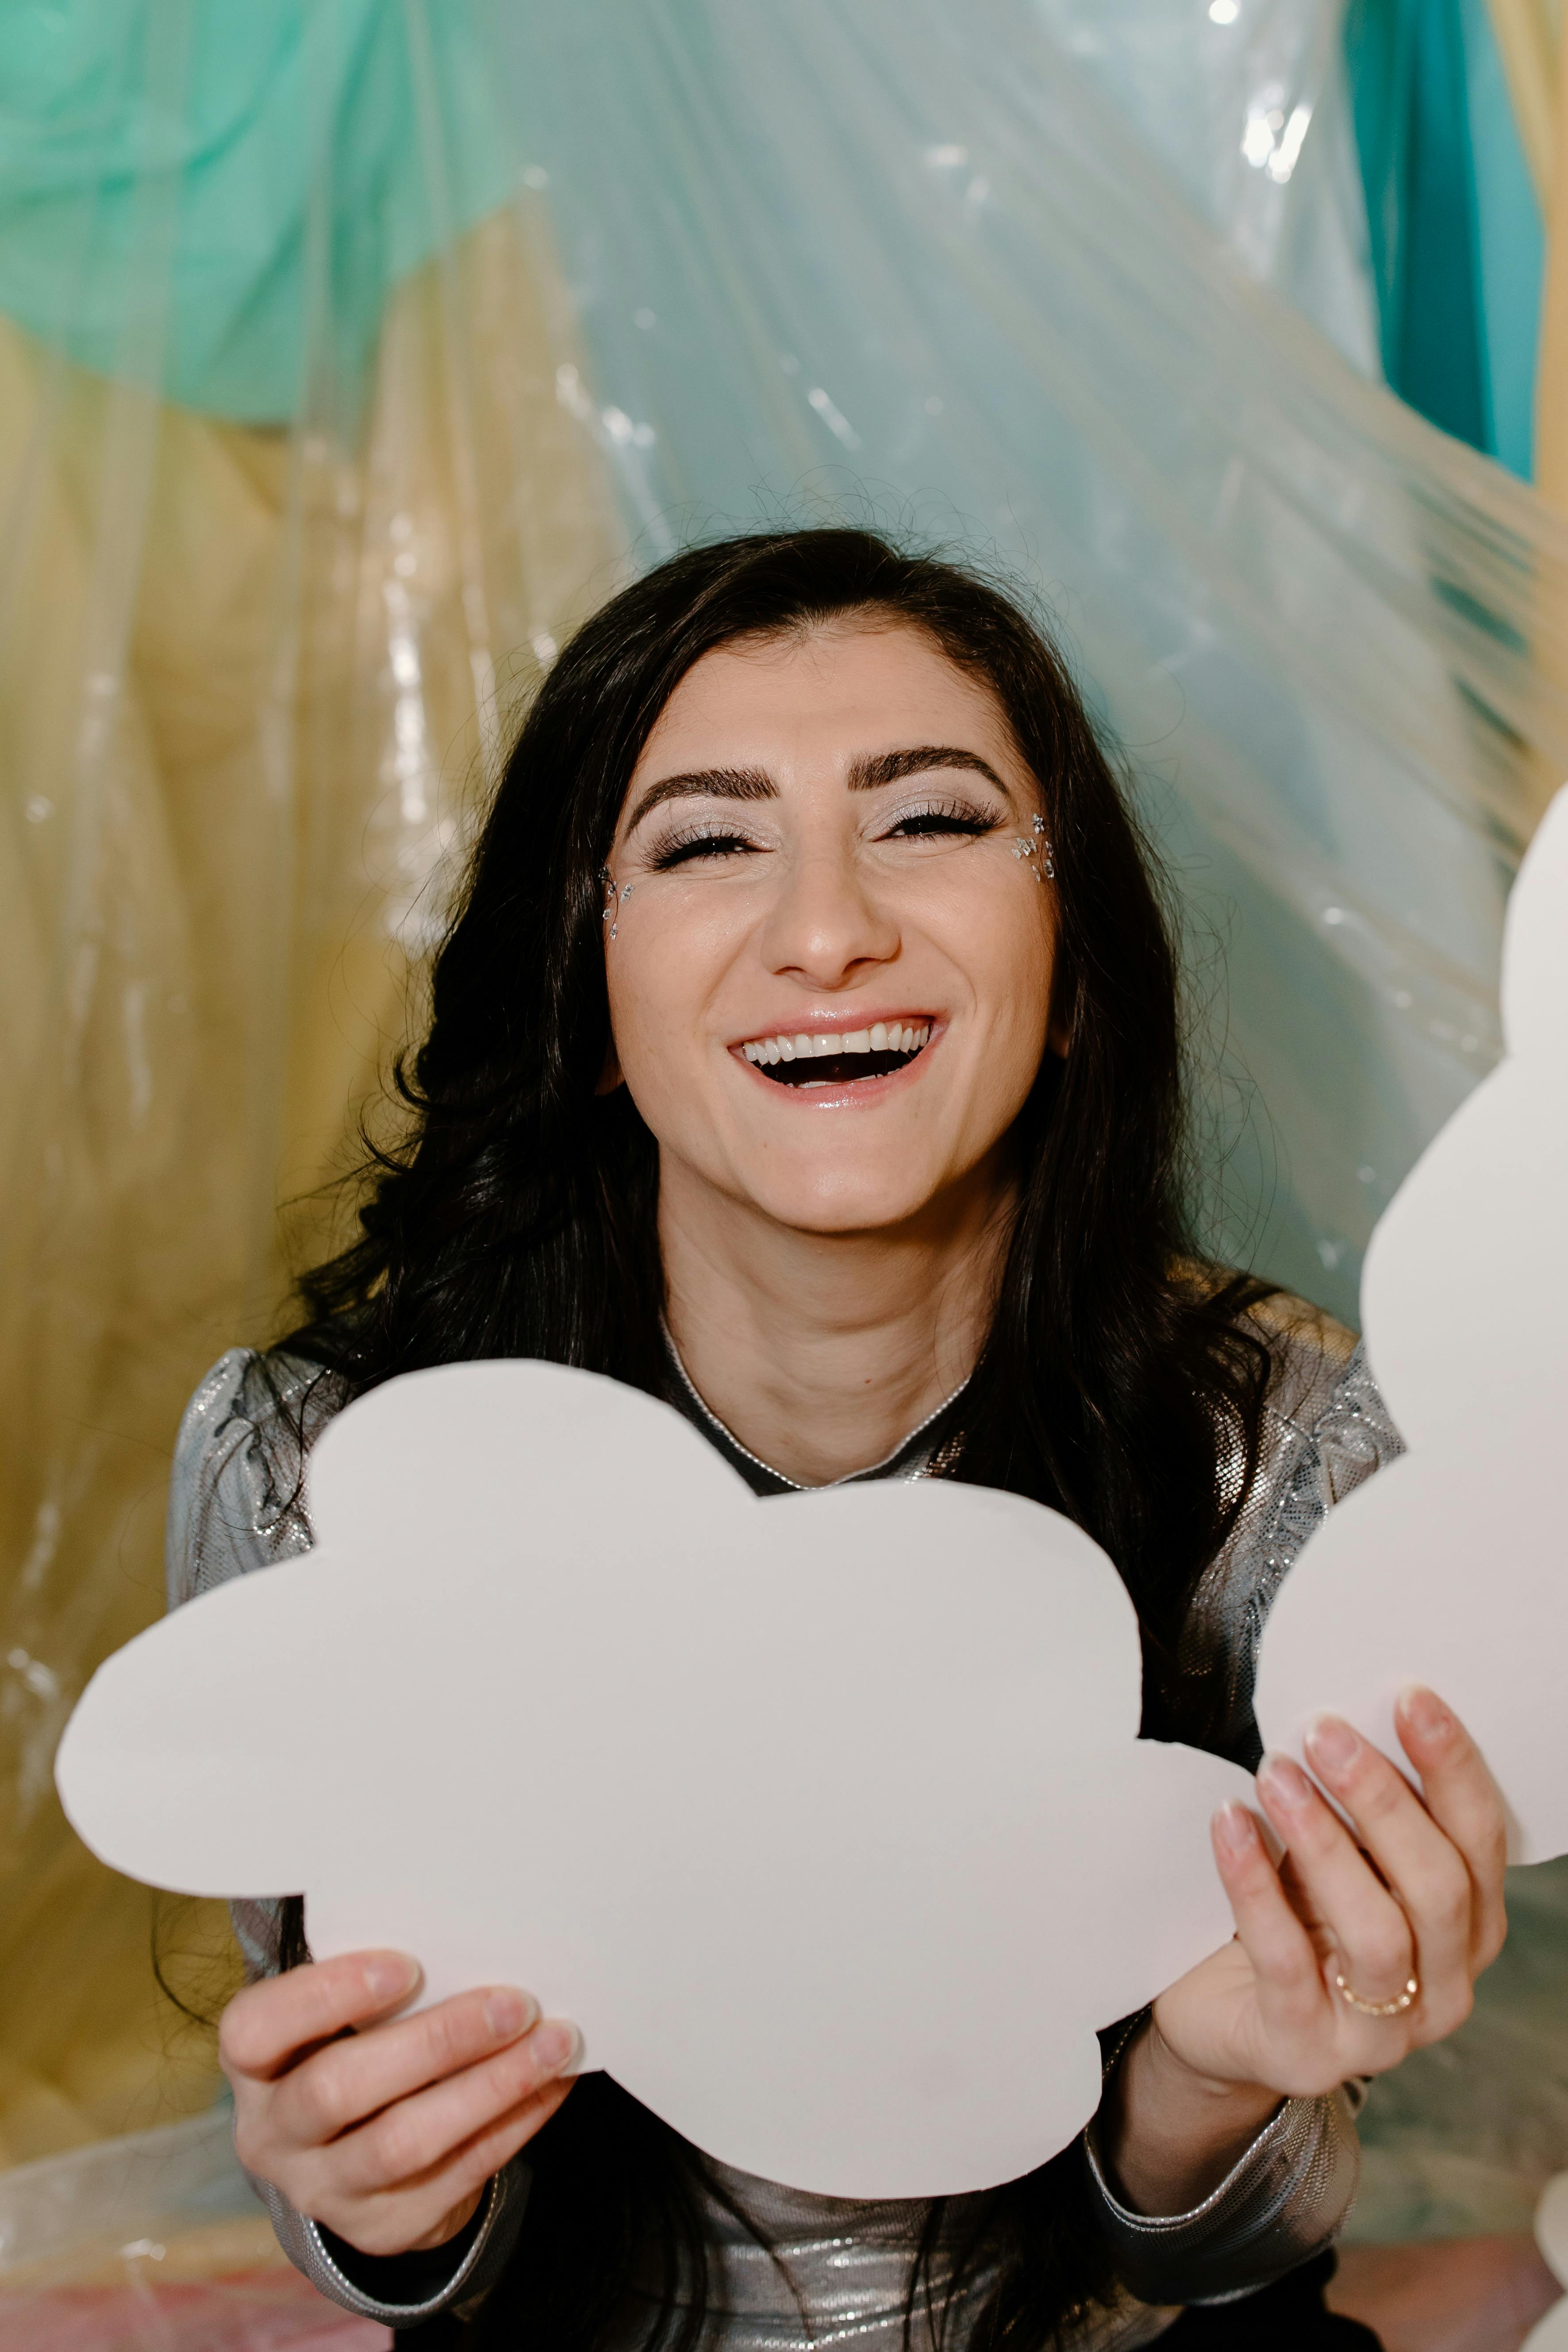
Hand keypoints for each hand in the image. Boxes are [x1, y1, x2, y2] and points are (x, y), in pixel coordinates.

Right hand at [222, 1951, 578, 2255]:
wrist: (350, 2157)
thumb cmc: (351, 2047)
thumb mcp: (337, 2020)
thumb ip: (377, 1984)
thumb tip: (470, 1943)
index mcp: (253, 2065)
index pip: (256, 2030)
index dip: (327, 1995)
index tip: (409, 1964)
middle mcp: (273, 2135)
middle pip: (337, 2090)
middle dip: (435, 2041)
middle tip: (514, 2004)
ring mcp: (325, 2191)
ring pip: (403, 2144)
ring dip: (489, 2087)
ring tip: (551, 2043)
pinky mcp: (382, 2229)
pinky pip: (456, 2175)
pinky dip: (513, 2122)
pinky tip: (551, 2084)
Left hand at [1104, 1688, 1506, 2213]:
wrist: (1220, 2014)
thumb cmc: (1293, 1920)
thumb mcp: (1339, 1864)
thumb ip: (1360, 1815)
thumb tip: (1346, 1721)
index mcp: (1466, 1932)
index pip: (1479, 1844)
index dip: (1452, 1770)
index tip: (1409, 1698)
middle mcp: (1441, 1990)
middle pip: (1437, 1887)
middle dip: (1382, 1800)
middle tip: (1325, 1732)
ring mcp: (1378, 2035)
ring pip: (1376, 1931)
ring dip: (1324, 1841)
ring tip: (1276, 1774)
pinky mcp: (1304, 2051)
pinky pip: (1286, 1961)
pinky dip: (1256, 1884)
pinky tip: (1229, 1823)